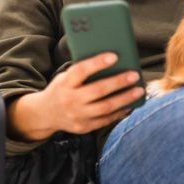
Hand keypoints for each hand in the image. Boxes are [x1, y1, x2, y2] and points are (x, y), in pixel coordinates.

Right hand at [7, 52, 144, 139]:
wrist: (45, 114)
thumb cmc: (62, 89)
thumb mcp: (65, 77)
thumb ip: (82, 72)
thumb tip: (111, 61)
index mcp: (65, 83)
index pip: (81, 71)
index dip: (97, 63)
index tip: (114, 56)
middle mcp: (70, 100)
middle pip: (98, 90)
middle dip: (119, 82)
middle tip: (134, 75)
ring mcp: (77, 116)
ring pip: (105, 107)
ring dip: (125, 99)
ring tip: (139, 90)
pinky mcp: (84, 127)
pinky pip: (106, 120)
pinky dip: (120, 112)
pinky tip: (130, 104)